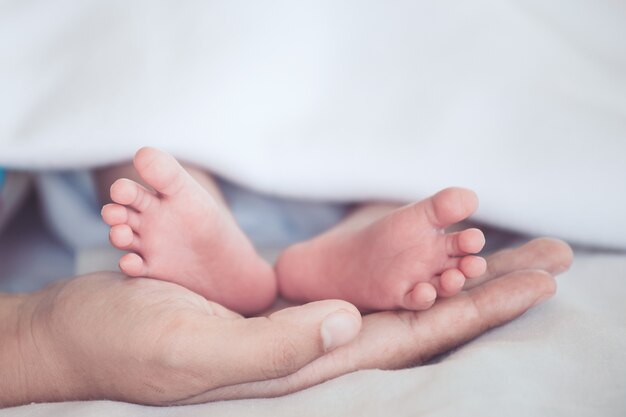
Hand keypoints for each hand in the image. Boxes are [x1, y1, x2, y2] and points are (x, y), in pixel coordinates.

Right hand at [3, 238, 571, 406]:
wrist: (86, 332)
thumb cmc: (129, 344)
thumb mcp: (196, 348)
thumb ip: (276, 347)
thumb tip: (349, 323)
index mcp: (304, 364)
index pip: (413, 339)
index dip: (477, 309)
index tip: (536, 280)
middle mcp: (314, 348)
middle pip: (422, 317)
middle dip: (487, 289)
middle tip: (551, 260)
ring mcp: (301, 325)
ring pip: (398, 297)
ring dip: (454, 274)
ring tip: (509, 250)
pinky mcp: (283, 303)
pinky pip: (360, 281)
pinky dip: (404, 265)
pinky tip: (429, 256)